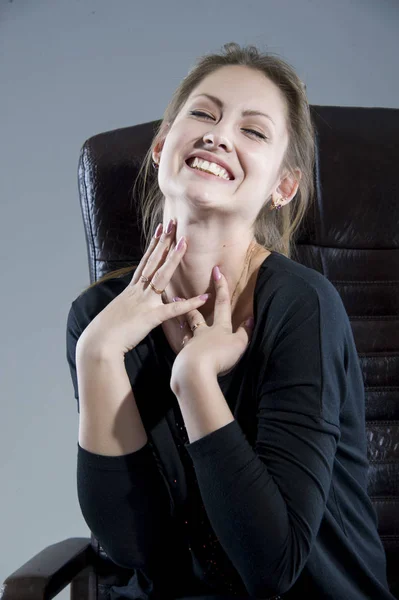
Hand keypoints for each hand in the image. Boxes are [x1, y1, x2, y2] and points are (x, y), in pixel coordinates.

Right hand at [76, 219, 209, 358]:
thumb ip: (128, 305)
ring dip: (173, 259)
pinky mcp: (150, 318)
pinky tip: (203, 298)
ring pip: (161, 276)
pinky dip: (189, 305)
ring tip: (185, 242)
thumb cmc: (105, 332)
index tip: (160, 229)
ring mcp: (144, 302)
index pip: (145, 262)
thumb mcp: (117, 312)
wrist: (98, 343)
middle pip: (153, 262)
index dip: (154, 245)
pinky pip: (173, 310)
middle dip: (164, 242)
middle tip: (174, 223)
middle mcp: (137, 291)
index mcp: (131, 290)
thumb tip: (133, 304)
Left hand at [170, 265, 253, 388]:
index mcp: (219, 328)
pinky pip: (184, 354)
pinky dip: (185, 353)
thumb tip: (250, 318)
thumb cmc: (219, 355)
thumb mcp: (238, 345)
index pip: (222, 304)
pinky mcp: (183, 360)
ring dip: (185, 329)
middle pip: (196, 318)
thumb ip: (245, 333)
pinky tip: (184, 357)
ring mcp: (191, 345)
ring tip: (182, 328)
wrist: (194, 371)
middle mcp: (203, 334)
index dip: (221, 288)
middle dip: (191, 307)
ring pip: (188, 335)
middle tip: (178, 297)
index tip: (216, 271)